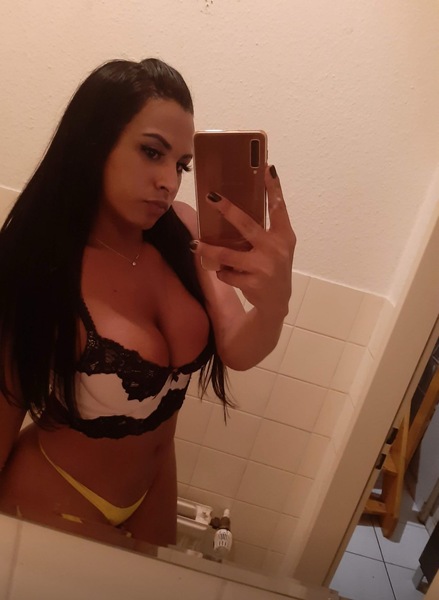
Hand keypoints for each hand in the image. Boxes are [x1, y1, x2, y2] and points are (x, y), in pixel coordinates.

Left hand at [193, 165, 295, 316]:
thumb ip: (266, 229)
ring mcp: (264, 267)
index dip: (274, 188)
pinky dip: (221, 271)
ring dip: (208, 251)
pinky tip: (225, 273)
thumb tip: (236, 206)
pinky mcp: (252, 283)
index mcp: (284, 236)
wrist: (277, 303)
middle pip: (246, 225)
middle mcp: (276, 249)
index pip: (279, 207)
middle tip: (211, 197)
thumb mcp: (277, 247)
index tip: (267, 168)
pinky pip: (225, 272)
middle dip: (227, 210)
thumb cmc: (273, 267)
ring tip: (195, 245)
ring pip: (227, 254)